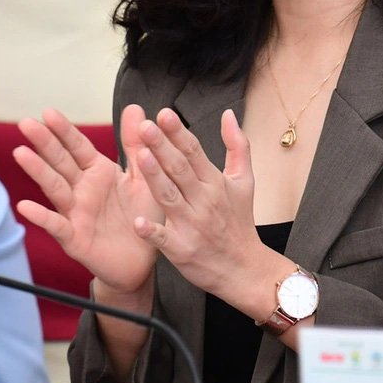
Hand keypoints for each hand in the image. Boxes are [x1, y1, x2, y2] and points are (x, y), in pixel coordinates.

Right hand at [12, 106, 159, 299]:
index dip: (64, 130)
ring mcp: (75, 213)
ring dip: (38, 172)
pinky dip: (42, 217)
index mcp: (98, 172)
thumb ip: (136, 145)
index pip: (78, 146)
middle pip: (61, 162)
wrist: (143, 261)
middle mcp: (82, 189)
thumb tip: (134, 107)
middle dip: (45, 143)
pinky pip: (57, 226)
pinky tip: (25, 207)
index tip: (48, 112)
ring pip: (55, 188)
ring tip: (21, 153)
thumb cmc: (141, 216)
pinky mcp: (74, 238)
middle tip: (26, 123)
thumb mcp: (143, 177)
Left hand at [130, 107, 287, 318]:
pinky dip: (152, 231)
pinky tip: (138, 221)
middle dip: (162, 147)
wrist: (245, 268)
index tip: (163, 113)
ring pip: (170, 197)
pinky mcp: (182, 249)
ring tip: (140, 156)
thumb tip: (228, 114)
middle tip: (145, 126)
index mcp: (215, 182)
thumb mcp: (244, 181)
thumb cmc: (239, 221)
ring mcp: (192, 225)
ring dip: (155, 177)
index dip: (178, 132)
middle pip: (180, 170)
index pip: (194, 152)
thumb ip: (237, 145)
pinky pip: (164, 239)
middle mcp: (203, 201)